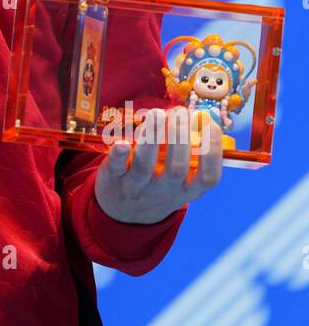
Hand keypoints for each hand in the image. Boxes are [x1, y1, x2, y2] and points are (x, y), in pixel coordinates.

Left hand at [94, 107, 222, 224]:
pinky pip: (116, 167)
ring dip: (152, 137)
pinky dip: (118, 155)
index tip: (210, 125)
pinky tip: (123, 142)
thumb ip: (192, 155)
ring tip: (157, 113)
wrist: (124, 212)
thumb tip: (203, 117)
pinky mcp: (113, 178)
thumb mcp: (182, 182)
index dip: (213, 152)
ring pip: (145, 165)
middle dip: (180, 136)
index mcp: (186, 190)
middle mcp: (163, 190)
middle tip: (180, 112)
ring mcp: (137, 185)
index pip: (208, 178)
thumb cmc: (159, 185)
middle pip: (176, 168)